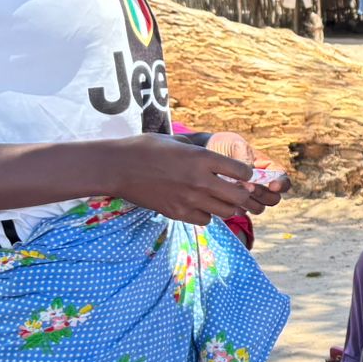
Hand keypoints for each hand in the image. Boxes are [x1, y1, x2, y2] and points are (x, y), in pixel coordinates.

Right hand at [111, 135, 265, 225]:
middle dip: (242, 193)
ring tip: (216, 198)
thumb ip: (201, 151)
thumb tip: (220, 160)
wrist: (117, 167)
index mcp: (202, 158)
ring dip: (225, 205)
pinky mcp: (177, 213)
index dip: (245, 173)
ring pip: (226, 212)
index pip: (242, 171)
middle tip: (234, 189)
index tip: (240, 173)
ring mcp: (189, 200)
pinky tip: (198, 205)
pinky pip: (205, 220)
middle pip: (239, 196)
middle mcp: (200, 181)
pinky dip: (206, 214)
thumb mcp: (178, 141)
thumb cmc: (145, 148)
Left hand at [204, 131, 288, 211]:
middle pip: (273, 199)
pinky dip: (234, 207)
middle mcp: (263, 185)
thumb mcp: (236, 146)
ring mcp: (250, 196)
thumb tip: (249, 176)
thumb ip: (245, 160)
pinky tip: (224, 197)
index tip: (273, 185)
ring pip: (258, 208)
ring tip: (234, 191)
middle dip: (262, 195)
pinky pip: (241, 212)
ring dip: (249, 203)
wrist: (208, 152)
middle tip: (249, 188)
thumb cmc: (226, 146)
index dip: (282, 185)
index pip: (283, 180)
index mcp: (269, 169)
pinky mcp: (236, 204)